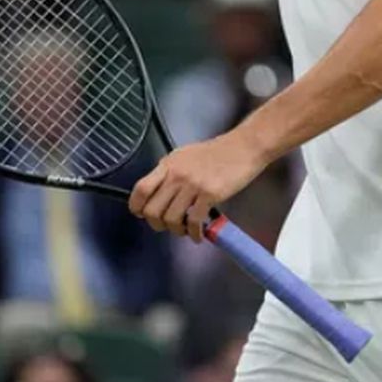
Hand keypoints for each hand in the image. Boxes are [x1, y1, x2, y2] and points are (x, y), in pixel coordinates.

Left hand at [129, 131, 267, 240]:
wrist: (244, 147)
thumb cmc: (217, 152)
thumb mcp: (186, 155)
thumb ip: (170, 172)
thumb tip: (159, 193)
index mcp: (168, 164)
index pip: (140, 190)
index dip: (137, 207)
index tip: (143, 214)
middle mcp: (176, 174)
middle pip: (153, 210)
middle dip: (157, 224)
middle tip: (168, 226)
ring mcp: (193, 185)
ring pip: (171, 219)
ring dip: (177, 230)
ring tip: (186, 230)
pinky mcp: (210, 194)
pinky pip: (194, 221)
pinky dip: (194, 233)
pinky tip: (199, 235)